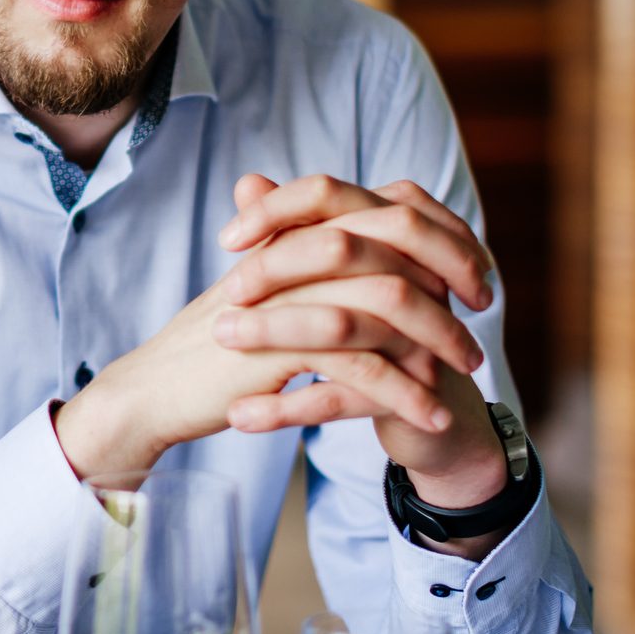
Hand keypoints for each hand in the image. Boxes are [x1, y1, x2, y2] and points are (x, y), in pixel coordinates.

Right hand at [52, 177, 483, 480]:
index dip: (440, 243)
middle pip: (399, 251)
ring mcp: (288, 297)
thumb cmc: (214, 346)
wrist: (156, 388)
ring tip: (469, 376)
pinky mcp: (279, 348)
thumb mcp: (269, 296)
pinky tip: (431, 415)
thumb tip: (377, 259)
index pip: (386, 217)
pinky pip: (363, 365)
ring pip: (391, 306)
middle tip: (478, 325)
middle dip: (452, 288)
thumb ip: (314, 268)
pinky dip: (405, 392)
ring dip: (440, 343)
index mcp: (296, 234)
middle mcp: (295, 254)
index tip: (474, 280)